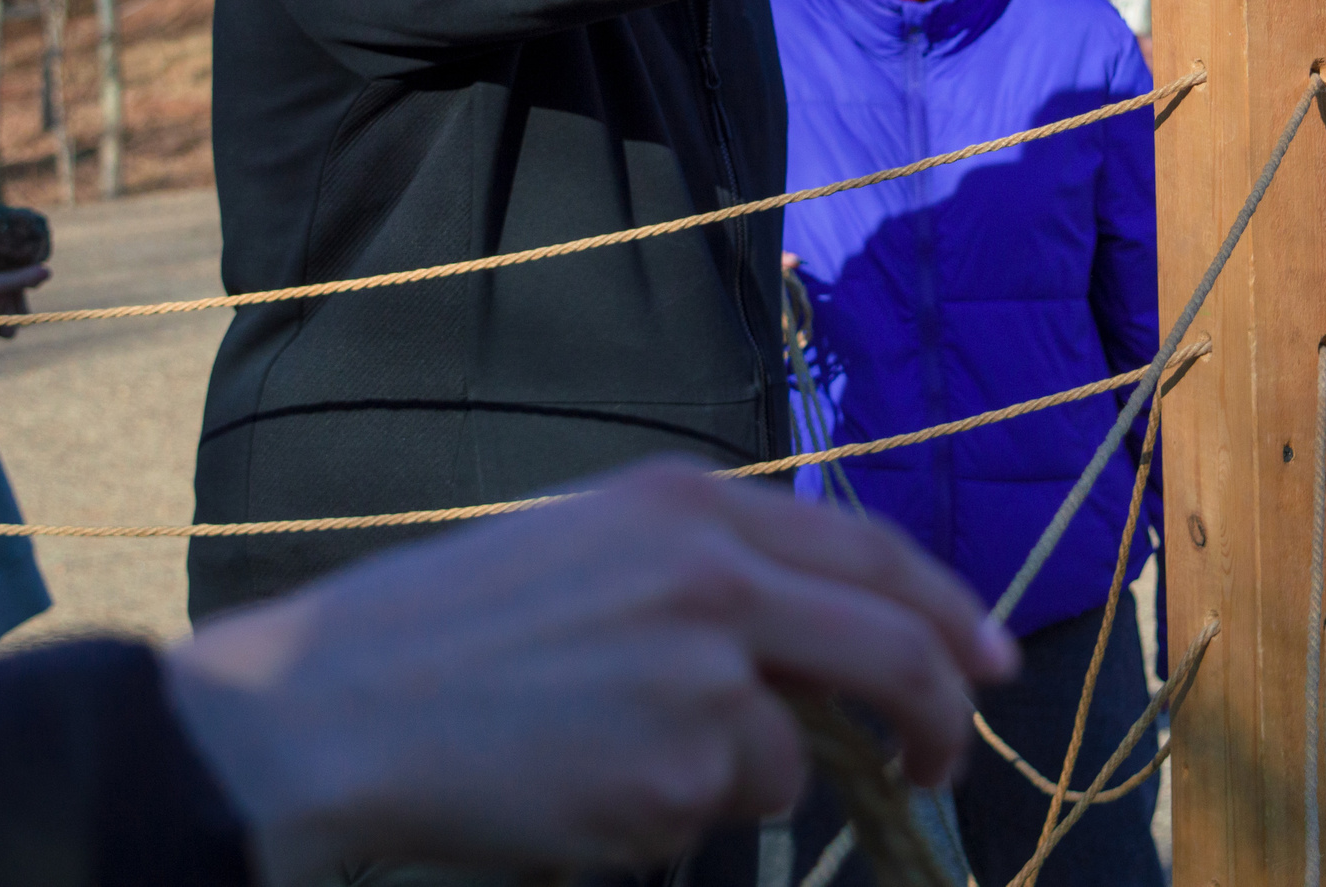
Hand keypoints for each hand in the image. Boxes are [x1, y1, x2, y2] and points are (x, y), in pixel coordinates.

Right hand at [163, 458, 1018, 885]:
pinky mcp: (678, 768)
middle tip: (945, 760)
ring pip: (786, 760)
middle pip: (890, 644)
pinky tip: (575, 792)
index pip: (866, 549)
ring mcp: (702, 672)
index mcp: (686, 505)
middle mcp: (712, 573)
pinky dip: (665, 821)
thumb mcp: (588, 550)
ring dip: (725, 783)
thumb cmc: (448, 634)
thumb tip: (817, 650)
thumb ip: (709, 575)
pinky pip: (714, 817)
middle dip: (937, 711)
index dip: (944, 607)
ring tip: (602, 761)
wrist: (335, 710)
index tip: (989, 659)